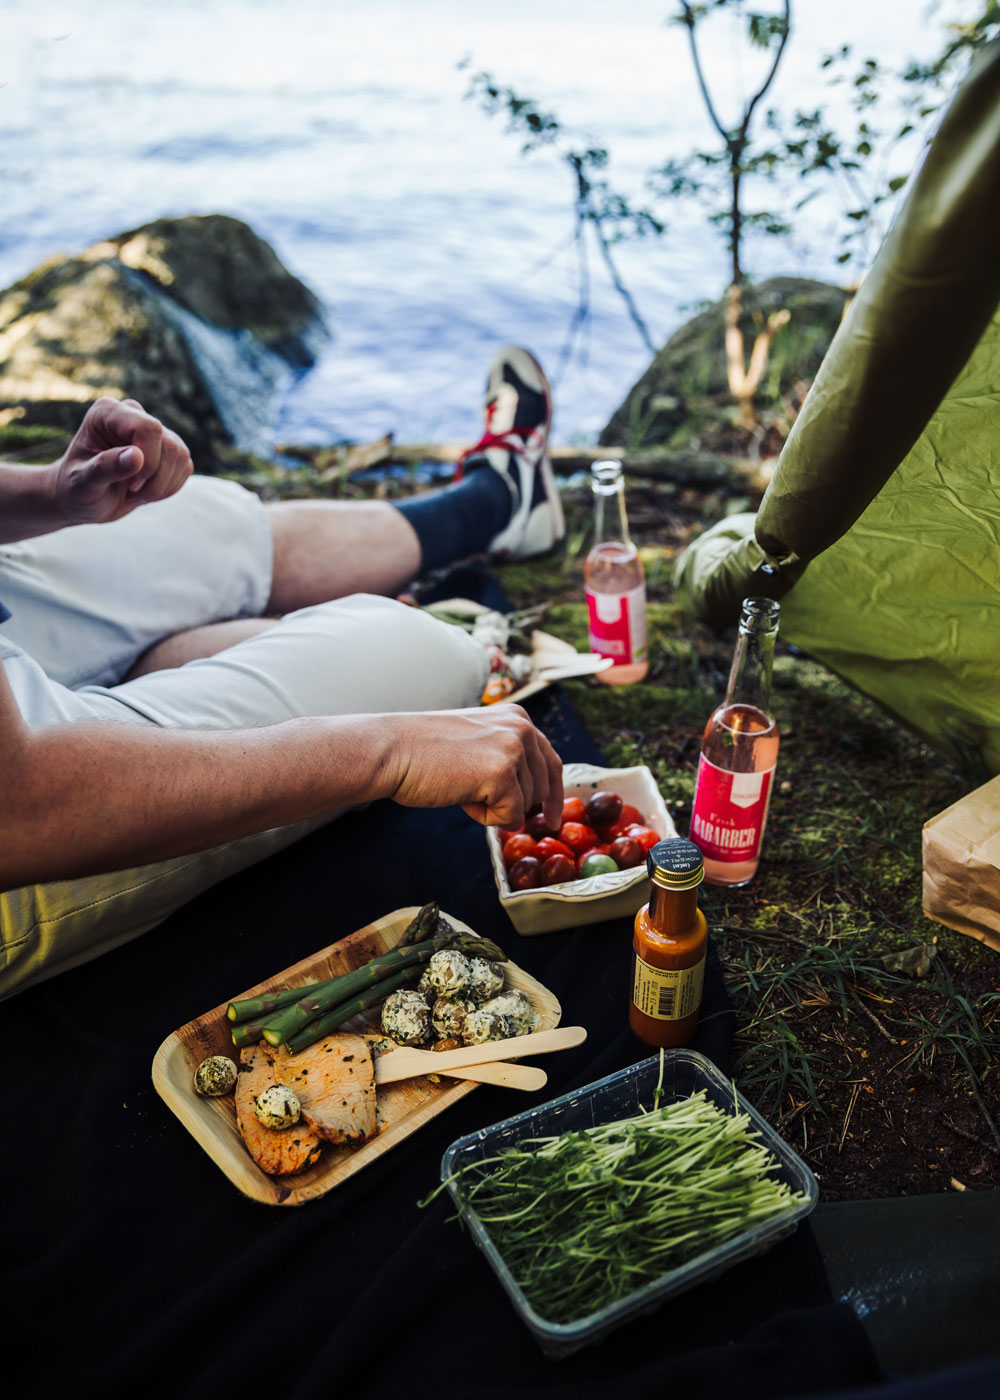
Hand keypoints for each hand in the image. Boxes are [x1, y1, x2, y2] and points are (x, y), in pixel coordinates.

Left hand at [50, 397, 192, 525]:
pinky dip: (169, 488)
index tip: (131, 485)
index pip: (149, 429)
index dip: (149, 461)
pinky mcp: (167, 448)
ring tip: (136, 496)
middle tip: (132, 495)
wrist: (82, 498)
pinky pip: (185, 467)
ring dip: (162, 486)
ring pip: (181, 456)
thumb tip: (137, 456)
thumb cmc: (75, 489)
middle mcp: (132, 414)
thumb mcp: (82, 483)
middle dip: (156, 479)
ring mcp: (153, 431)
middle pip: (169, 445)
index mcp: (107, 413)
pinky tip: (146, 494)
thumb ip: (105, 468)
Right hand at [385, 705, 563, 829]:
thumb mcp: (476, 742)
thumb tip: (531, 801)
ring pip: (525, 805)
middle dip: (514, 803)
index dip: (553, 795)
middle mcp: (521, 728)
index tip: (552, 819)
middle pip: (542, 788)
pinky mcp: (502, 774)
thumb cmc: (423, 751)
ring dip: (492, 808)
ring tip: (460, 786)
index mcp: (517, 717)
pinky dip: (484, 817)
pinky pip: (510, 815)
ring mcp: (513, 749)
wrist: (392, 750)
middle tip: (474, 796)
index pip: (551, 762)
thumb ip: (505, 758)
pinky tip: (461, 796)